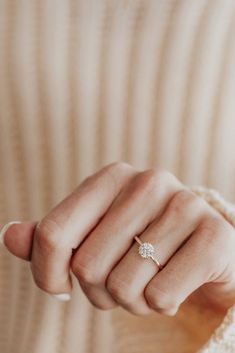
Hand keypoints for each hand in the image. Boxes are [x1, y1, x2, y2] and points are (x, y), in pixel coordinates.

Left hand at [2, 162, 234, 314]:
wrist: (199, 250)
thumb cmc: (139, 244)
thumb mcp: (92, 235)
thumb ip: (51, 236)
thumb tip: (8, 235)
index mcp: (111, 177)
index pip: (52, 233)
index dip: (47, 273)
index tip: (60, 287)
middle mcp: (148, 182)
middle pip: (87, 266)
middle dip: (99, 290)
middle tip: (121, 279)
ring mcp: (185, 205)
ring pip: (124, 286)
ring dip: (131, 300)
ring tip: (148, 280)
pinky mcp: (214, 236)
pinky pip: (161, 296)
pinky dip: (161, 304)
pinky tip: (173, 283)